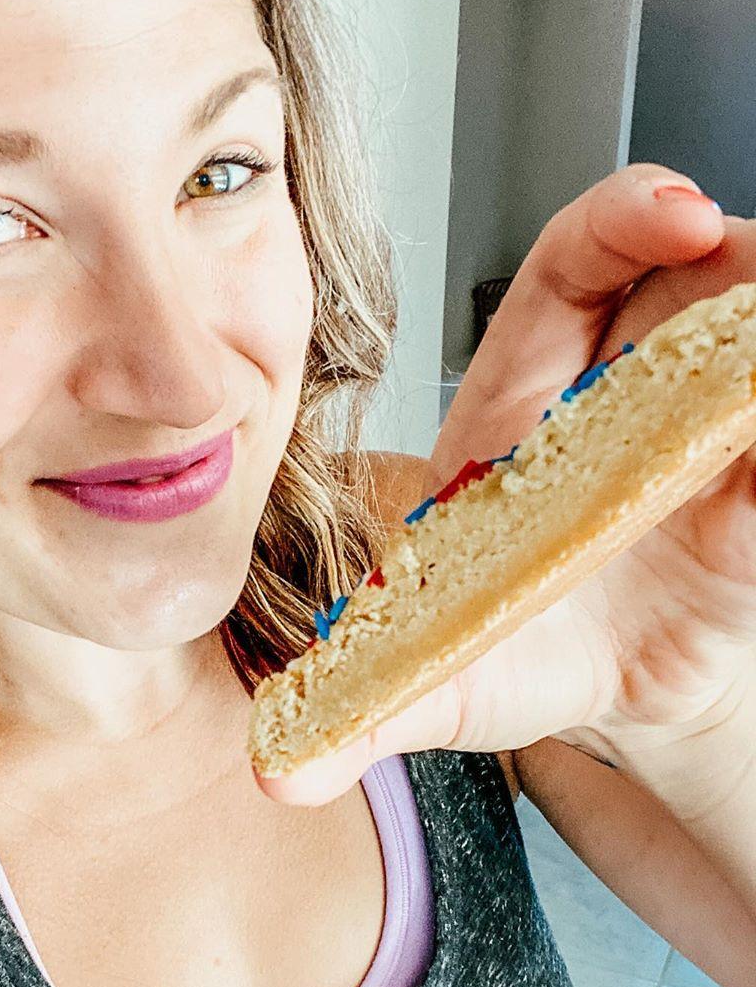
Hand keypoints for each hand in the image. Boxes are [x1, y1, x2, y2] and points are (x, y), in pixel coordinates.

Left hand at [255, 165, 755, 805]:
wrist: (603, 699)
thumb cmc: (514, 655)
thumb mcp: (438, 679)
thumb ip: (366, 708)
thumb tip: (278, 773)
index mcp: (527, 406)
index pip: (569, 276)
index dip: (618, 226)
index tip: (676, 213)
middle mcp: (624, 397)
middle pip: (689, 275)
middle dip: (734, 254)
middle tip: (749, 263)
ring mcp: (702, 436)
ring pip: (750, 341)